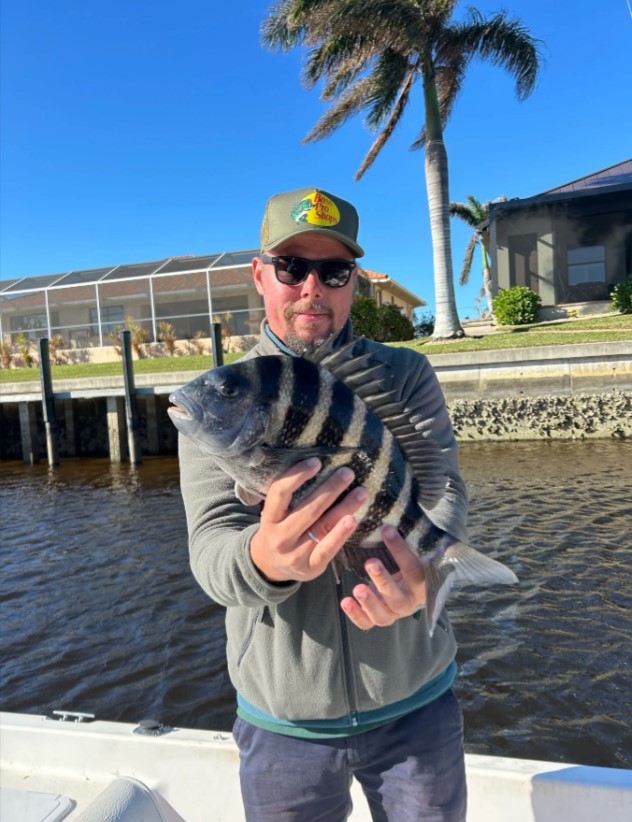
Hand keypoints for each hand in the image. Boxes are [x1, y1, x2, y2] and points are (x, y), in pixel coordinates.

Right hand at [250, 458, 367, 582]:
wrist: (269, 567)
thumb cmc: (277, 531)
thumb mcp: (274, 515)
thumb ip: (289, 498)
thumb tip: (318, 466)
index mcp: (270, 519)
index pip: (280, 492)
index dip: (297, 475)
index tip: (317, 462)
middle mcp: (281, 536)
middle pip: (308, 509)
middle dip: (330, 489)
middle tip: (348, 473)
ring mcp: (296, 554)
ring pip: (322, 527)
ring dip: (344, 507)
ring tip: (360, 493)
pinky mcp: (311, 567)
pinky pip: (328, 549)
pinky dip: (341, 534)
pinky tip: (353, 520)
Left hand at [340, 526, 426, 629]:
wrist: (409, 587)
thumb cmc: (408, 562)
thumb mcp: (413, 552)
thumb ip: (406, 538)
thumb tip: (392, 514)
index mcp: (423, 583)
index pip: (415, 568)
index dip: (401, 550)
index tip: (387, 530)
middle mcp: (410, 601)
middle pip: (399, 597)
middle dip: (384, 580)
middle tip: (370, 563)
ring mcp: (393, 613)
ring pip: (383, 615)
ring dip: (369, 602)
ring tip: (357, 589)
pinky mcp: (379, 618)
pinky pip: (367, 623)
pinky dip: (356, 615)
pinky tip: (345, 601)